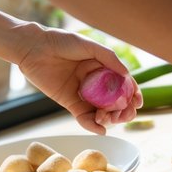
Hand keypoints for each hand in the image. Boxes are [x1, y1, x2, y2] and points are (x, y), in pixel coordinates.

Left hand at [14, 24, 141, 133]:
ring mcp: (83, 93)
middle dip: (123, 110)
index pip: (124, 84)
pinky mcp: (69, 102)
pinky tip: (100, 129)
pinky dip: (92, 125)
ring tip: (109, 119)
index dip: (133, 94)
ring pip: (102, 111)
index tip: (137, 103)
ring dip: (110, 118)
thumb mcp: (89, 46)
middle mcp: (96, 82)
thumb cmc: (61, 41)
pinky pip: (84, 116)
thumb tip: (127, 75)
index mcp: (103, 67)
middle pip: (115, 100)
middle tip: (126, 115)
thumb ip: (109, 58)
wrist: (33, 48)